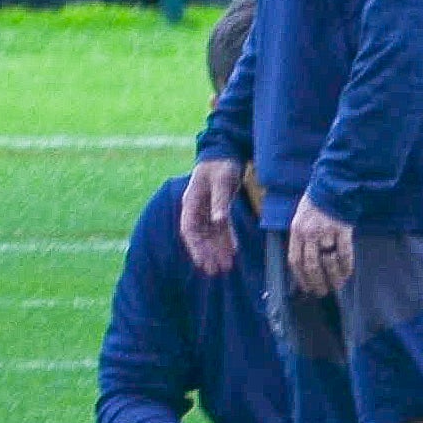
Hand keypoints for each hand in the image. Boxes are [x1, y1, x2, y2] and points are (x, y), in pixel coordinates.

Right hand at [180, 158, 244, 276]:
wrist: (224, 152)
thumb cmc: (220, 165)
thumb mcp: (221, 181)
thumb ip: (219, 202)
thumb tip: (218, 221)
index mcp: (191, 202)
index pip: (189, 229)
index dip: (195, 247)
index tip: (202, 261)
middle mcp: (196, 209)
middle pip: (199, 236)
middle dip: (207, 254)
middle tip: (216, 271)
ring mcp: (206, 210)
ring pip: (210, 235)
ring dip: (217, 250)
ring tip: (226, 266)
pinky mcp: (217, 209)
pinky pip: (220, 228)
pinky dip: (226, 239)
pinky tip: (233, 250)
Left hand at [286, 194, 355, 295]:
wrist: (332, 185)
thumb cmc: (315, 203)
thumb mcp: (300, 219)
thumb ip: (300, 238)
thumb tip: (302, 263)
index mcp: (296, 231)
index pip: (294, 261)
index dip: (300, 278)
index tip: (306, 289)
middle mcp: (309, 233)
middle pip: (310, 265)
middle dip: (316, 283)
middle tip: (322, 292)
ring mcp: (326, 231)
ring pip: (328, 261)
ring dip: (332, 277)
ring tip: (336, 286)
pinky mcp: (342, 229)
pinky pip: (345, 253)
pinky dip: (346, 266)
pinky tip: (347, 273)